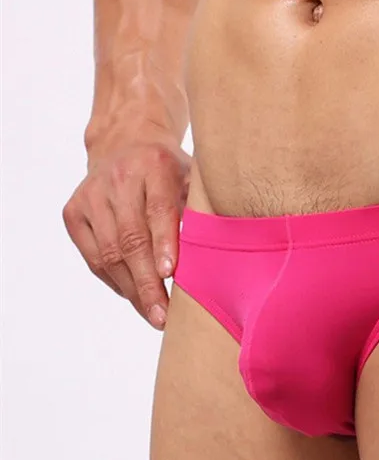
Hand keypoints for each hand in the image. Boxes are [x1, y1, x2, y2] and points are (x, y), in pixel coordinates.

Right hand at [63, 131, 190, 328]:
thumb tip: (224, 257)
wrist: (124, 144)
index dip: (164, 243)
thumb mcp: (194, 178)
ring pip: (109, 253)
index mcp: (155, 166)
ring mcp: (90, 196)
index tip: (170, 274)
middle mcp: (117, 179)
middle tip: (164, 315)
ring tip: (153, 315)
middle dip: (148, 282)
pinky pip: (93, 257)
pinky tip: (135, 297)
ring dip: (132, 290)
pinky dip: (115, 281)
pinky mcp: (72, 212)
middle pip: (131, 239)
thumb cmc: (171, 172)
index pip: (159, 210)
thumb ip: (203, 210)